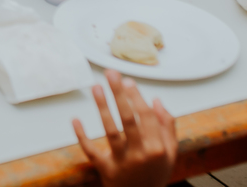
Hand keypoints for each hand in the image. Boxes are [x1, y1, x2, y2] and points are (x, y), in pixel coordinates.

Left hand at [73, 70, 176, 186]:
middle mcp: (140, 154)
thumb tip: (157, 101)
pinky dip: (82, 136)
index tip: (129, 82)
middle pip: (129, 120)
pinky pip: (91, 151)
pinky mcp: (105, 169)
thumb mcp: (170, 153)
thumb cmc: (154, 172)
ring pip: (110, 132)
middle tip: (111, 74)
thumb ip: (167, 127)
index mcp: (158, 149)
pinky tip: (75, 119)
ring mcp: (122, 162)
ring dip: (102, 108)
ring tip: (96, 87)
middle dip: (120, 94)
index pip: (147, 117)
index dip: (137, 97)